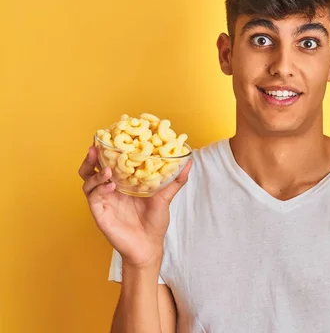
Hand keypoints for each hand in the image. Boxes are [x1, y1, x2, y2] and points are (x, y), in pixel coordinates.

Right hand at [78, 143, 191, 267]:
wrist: (148, 246)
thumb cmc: (154, 222)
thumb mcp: (165, 197)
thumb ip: (175, 179)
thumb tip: (189, 160)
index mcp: (122, 183)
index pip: (109, 162)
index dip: (106, 149)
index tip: (109, 135)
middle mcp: (109, 189)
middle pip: (91, 168)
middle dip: (92, 156)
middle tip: (96, 146)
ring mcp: (103, 200)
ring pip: (87, 180)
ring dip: (94, 171)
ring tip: (107, 169)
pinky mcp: (99, 212)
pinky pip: (93, 197)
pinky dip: (99, 188)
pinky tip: (110, 185)